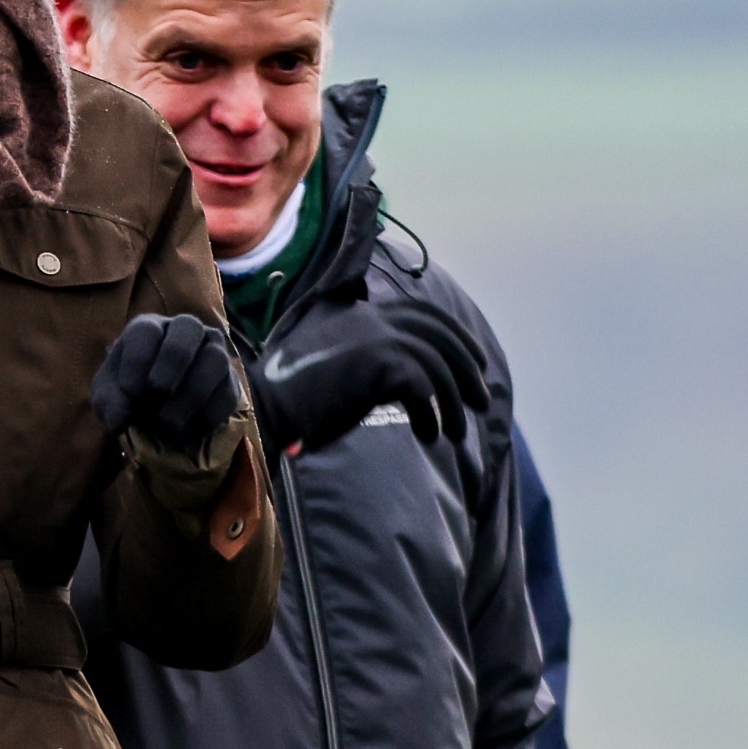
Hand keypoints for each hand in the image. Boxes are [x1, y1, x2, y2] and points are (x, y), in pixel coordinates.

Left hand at [89, 312, 245, 458]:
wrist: (155, 412)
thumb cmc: (127, 395)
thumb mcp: (108, 398)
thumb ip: (110, 403)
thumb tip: (122, 420)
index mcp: (149, 328)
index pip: (147, 331)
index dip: (138, 361)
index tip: (130, 393)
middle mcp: (185, 331)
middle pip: (189, 328)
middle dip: (172, 363)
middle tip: (157, 395)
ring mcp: (213, 352)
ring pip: (215, 359)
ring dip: (191, 395)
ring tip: (169, 425)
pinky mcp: (230, 382)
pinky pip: (228, 393)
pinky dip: (208, 417)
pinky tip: (187, 434)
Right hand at [253, 277, 494, 456]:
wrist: (265, 407)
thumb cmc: (294, 397)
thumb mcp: (334, 363)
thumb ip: (366, 355)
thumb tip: (409, 377)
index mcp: (362, 312)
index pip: (425, 314)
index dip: (457, 338)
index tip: (477, 364)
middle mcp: (372, 316)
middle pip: (440, 337)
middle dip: (467, 370)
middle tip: (482, 402)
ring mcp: (376, 336)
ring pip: (437, 366)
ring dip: (453, 404)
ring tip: (457, 434)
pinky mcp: (378, 362)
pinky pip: (424, 390)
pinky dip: (431, 416)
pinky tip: (428, 435)